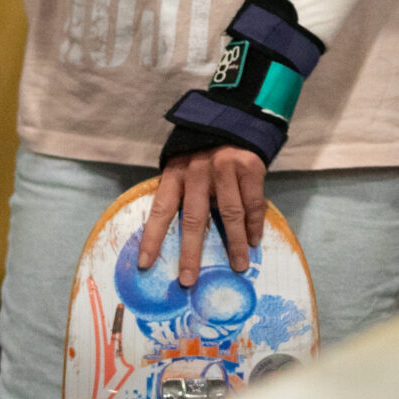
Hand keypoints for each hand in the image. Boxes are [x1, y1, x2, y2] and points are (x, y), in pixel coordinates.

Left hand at [139, 145, 264, 285]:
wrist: (234, 118)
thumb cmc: (202, 151)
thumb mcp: (182, 165)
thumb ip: (180, 193)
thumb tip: (174, 236)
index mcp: (175, 172)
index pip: (160, 209)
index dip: (152, 238)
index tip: (145, 264)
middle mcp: (198, 170)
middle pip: (194, 219)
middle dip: (191, 253)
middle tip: (188, 280)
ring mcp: (225, 168)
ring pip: (230, 214)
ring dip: (234, 244)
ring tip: (238, 266)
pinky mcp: (249, 167)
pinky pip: (252, 203)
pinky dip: (254, 225)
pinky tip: (253, 241)